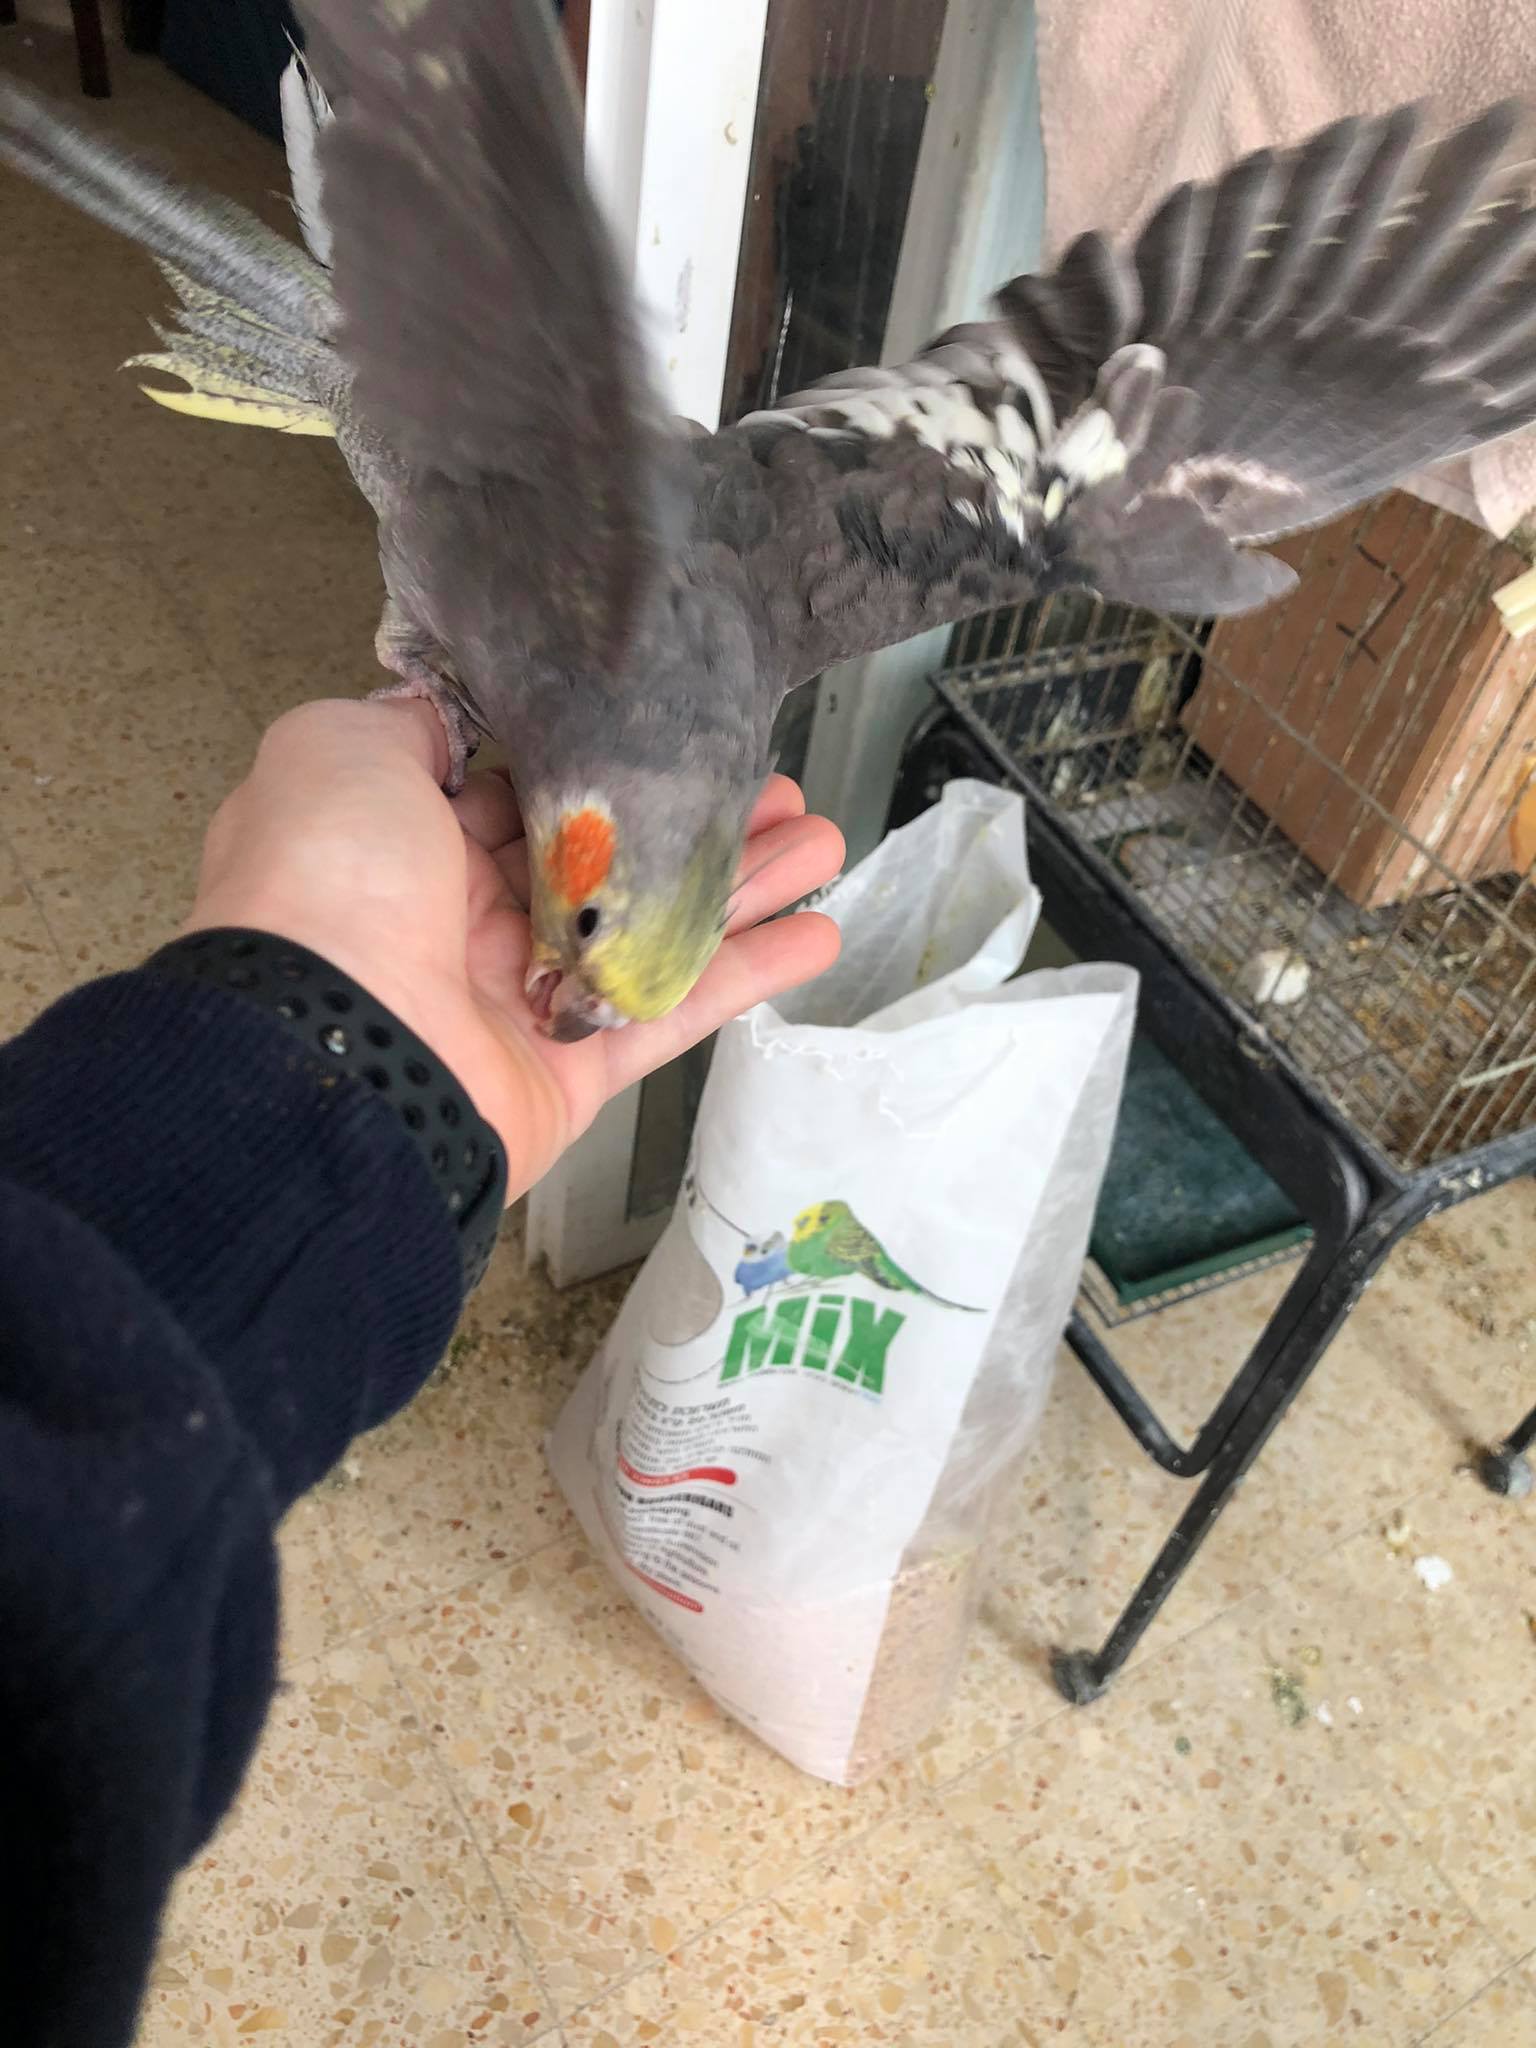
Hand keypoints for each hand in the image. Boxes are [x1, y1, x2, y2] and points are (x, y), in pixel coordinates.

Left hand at [184, 699, 842, 1201]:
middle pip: (607, 862)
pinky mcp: (573, 1071)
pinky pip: (671, 1013)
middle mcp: (466, 921)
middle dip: (694, 823)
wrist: (331, 1047)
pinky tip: (818, 935)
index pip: (525, 795)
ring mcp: (525, 1001)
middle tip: (779, 790)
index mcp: (408, 845)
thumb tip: (447, 716)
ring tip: (823, 844)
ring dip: (743, 888)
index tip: (677, 737)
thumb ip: (403, 726)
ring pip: (654, 931)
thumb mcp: (338, 753)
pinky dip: (747, 975)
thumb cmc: (328, 884)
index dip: (608, 767)